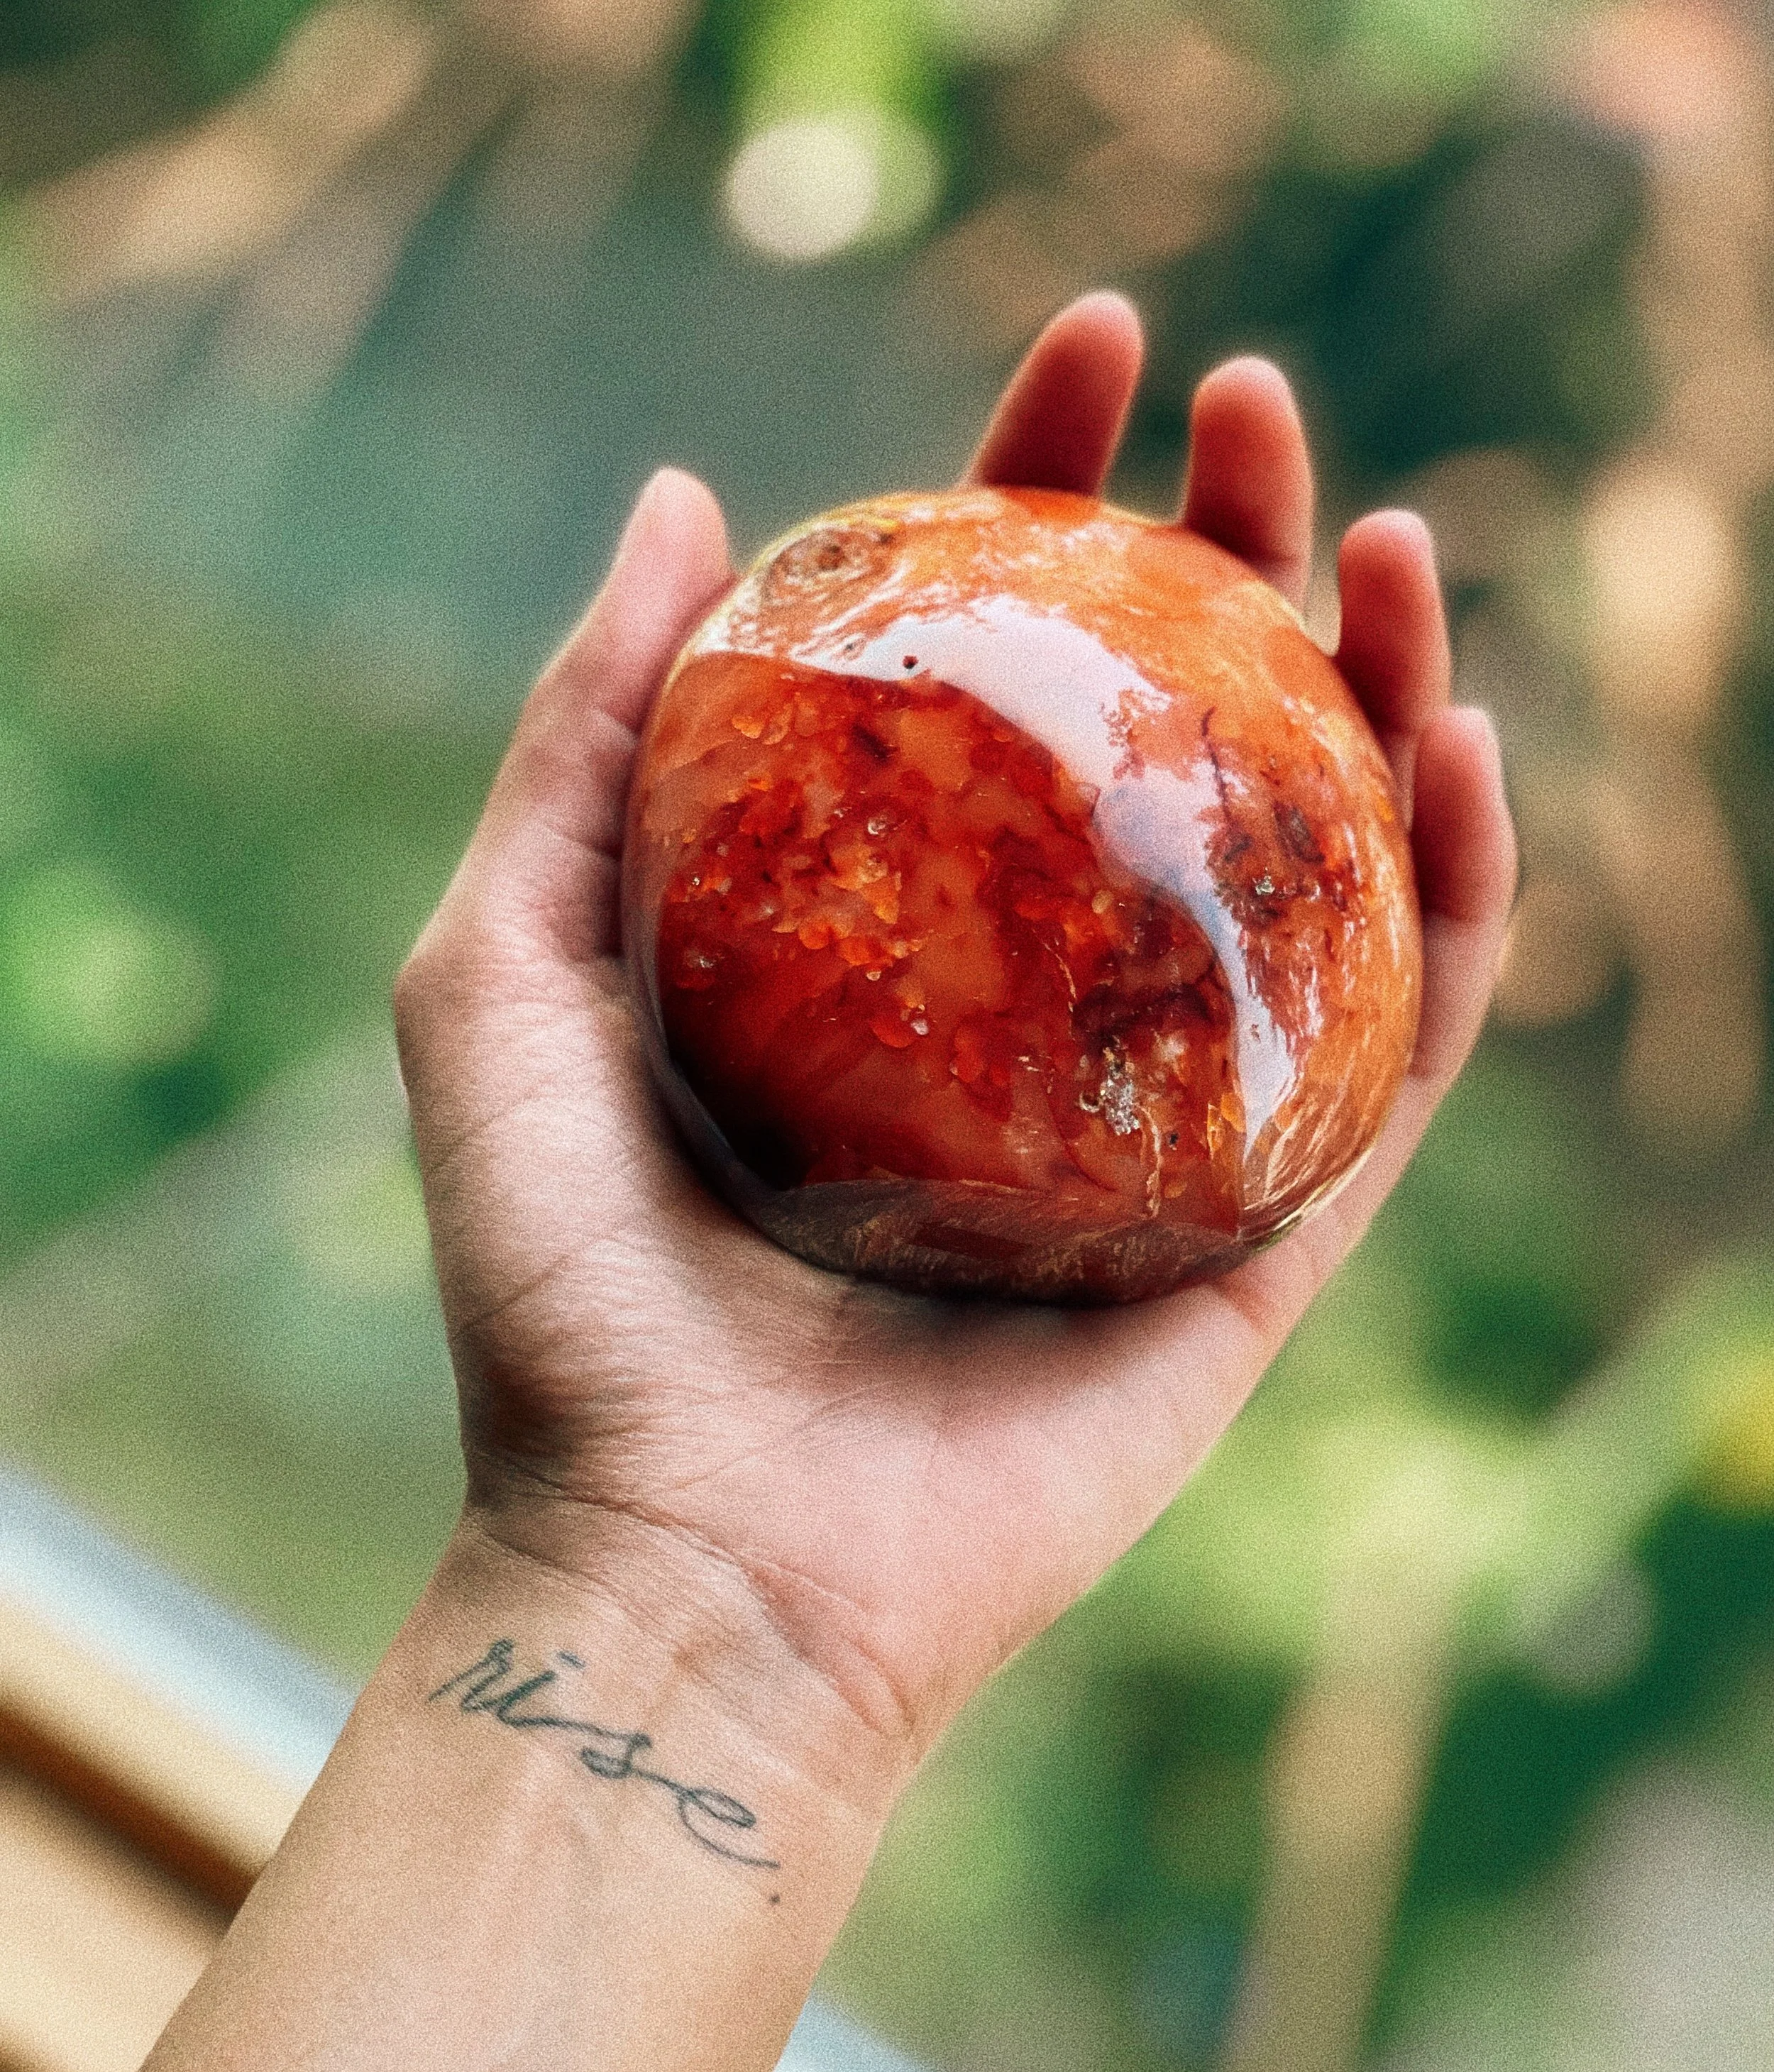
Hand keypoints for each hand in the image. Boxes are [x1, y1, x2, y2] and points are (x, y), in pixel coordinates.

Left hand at [393, 292, 1516, 1765]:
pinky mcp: (1259, 1241)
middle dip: (1225, 552)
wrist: (683, 1567)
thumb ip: (578, 741)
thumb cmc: (568, 1299)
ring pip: (1311, 869)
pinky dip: (1456, 897)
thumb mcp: (505, 973)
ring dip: (1369, 685)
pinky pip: (1400, 1046)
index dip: (1043, 497)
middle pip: (1168, 737)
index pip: (991, 671)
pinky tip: (1453, 743)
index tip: (1087, 352)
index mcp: (880, 938)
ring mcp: (1156, 1121)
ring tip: (1377, 532)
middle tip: (1253, 408)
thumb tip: (685, 498)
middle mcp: (1027, 1010)